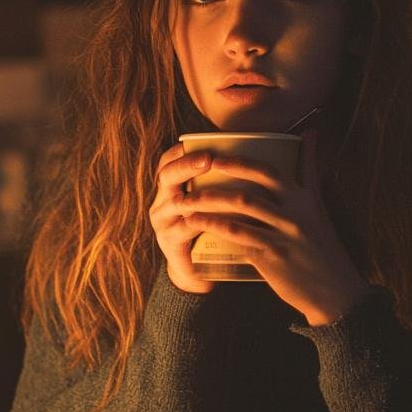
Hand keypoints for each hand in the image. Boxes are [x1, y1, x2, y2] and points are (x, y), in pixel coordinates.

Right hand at [150, 143, 215, 293]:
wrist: (197, 269)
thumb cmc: (210, 227)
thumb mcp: (210, 202)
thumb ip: (218, 181)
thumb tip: (250, 149)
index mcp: (170, 188)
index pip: (169, 161)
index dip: (182, 151)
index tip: (203, 142)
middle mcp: (161, 202)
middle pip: (166, 176)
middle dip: (187, 166)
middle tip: (208, 159)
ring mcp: (163, 223)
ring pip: (174, 203)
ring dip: (195, 194)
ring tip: (214, 188)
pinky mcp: (169, 243)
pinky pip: (183, 230)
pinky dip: (200, 223)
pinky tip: (216, 218)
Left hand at [180, 129, 370, 324]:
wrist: (334, 290)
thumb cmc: (322, 245)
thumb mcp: (318, 205)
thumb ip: (310, 170)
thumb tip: (312, 132)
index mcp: (305, 198)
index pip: (270, 171)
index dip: (240, 162)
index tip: (214, 155)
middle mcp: (295, 213)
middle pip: (251, 186)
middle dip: (218, 178)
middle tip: (193, 173)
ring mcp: (283, 235)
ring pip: (240, 209)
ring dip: (208, 202)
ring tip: (186, 200)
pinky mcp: (272, 257)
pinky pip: (237, 236)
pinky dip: (214, 226)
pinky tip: (197, 223)